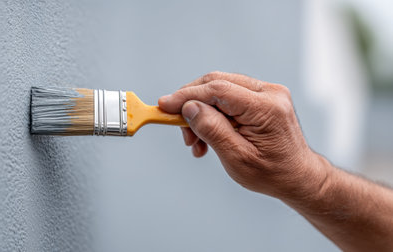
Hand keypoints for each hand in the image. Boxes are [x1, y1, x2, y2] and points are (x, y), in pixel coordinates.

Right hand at [159, 71, 328, 198]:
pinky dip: (213, 113)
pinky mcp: (262, 98)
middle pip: (217, 83)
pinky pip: (229, 97)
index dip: (187, 95)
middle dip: (191, 103)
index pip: (218, 89)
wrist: (297, 177)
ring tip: (196, 141)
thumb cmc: (271, 173)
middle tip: (178, 127)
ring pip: (220, 89)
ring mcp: (267, 93)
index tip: (164, 105)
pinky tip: (207, 135)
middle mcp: (269, 93)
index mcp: (266, 107)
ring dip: (201, 111)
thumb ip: (212, 129)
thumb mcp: (236, 158)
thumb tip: (189, 108)